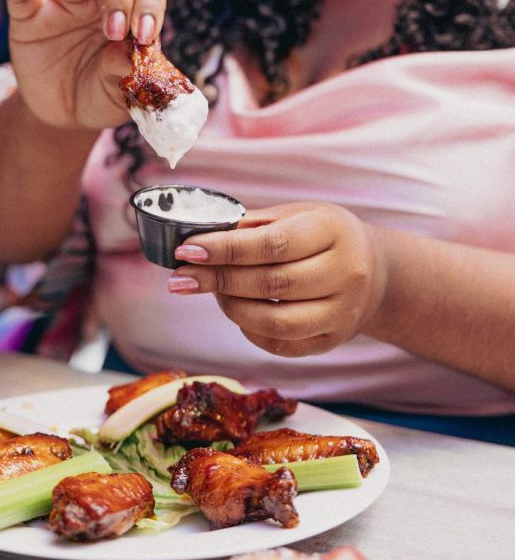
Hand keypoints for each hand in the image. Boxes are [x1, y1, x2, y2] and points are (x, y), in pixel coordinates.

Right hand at [4, 0, 165, 128]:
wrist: (64, 113)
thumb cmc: (101, 93)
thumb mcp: (117, 93)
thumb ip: (123, 75)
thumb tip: (128, 60)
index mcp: (131, 15)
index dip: (148, 9)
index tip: (144, 37)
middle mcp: (99, 0)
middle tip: (115, 30)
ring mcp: (63, 4)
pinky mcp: (28, 17)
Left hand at [168, 202, 386, 356]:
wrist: (377, 272)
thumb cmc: (325, 236)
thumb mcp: (299, 214)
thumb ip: (256, 225)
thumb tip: (204, 234)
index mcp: (333, 231)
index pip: (273, 243)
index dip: (226, 249)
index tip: (188, 250)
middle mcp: (345, 273)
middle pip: (271, 283)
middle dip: (218, 280)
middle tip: (182, 277)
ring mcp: (342, 312)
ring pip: (276, 322)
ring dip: (232, 308)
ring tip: (210, 293)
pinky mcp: (333, 340)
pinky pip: (283, 345)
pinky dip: (250, 331)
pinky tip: (236, 312)